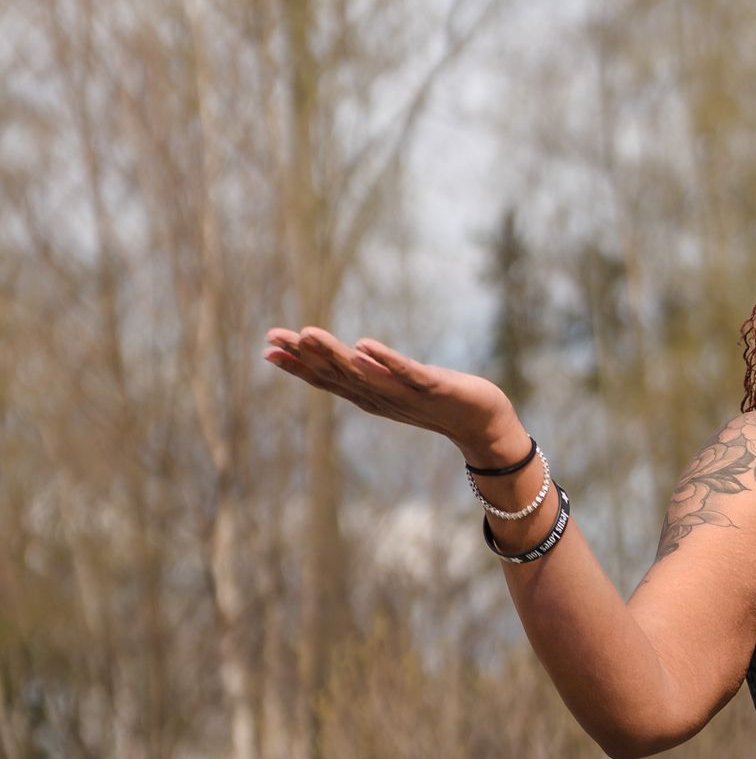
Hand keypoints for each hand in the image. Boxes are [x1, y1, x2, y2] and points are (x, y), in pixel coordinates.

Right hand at [263, 326, 523, 464]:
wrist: (484, 424)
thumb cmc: (440, 402)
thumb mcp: (398, 387)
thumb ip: (371, 375)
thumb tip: (346, 356)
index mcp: (370, 396)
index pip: (327, 380)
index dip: (298, 365)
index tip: (268, 349)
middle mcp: (382, 398)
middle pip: (337, 375)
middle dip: (304, 356)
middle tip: (273, 337)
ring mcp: (406, 395)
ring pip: (364, 374)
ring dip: (335, 355)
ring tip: (308, 334)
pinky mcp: (433, 388)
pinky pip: (406, 374)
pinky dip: (385, 361)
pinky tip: (364, 345)